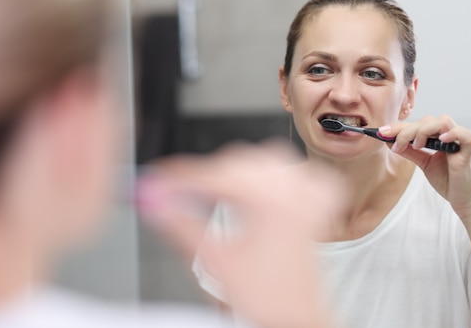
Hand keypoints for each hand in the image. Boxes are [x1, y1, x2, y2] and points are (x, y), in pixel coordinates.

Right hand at [136, 141, 342, 327]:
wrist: (295, 317)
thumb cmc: (266, 297)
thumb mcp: (215, 261)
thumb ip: (181, 226)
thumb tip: (157, 202)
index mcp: (271, 205)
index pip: (216, 176)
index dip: (181, 177)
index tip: (159, 179)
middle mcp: (292, 195)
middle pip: (239, 163)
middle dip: (204, 174)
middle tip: (175, 187)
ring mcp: (306, 197)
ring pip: (268, 159)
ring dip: (238, 167)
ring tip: (214, 184)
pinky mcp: (313, 205)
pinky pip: (300, 171)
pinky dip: (279, 170)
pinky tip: (266, 178)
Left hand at [378, 114, 470, 218]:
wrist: (464, 202)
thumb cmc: (448, 181)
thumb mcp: (424, 164)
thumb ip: (410, 152)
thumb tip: (389, 141)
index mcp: (440, 137)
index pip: (418, 125)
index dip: (399, 127)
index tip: (381, 133)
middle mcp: (451, 136)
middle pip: (428, 121)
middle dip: (406, 130)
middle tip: (393, 143)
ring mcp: (460, 142)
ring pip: (443, 121)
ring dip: (424, 130)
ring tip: (416, 145)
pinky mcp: (470, 152)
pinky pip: (466, 136)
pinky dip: (453, 134)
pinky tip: (440, 139)